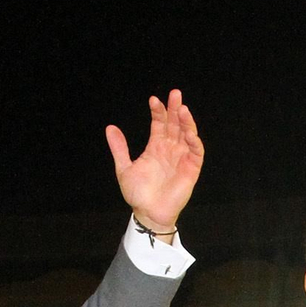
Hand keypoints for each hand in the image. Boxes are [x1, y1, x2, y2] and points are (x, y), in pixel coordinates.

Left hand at [106, 90, 203, 234]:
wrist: (148, 213)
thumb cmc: (138, 194)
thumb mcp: (124, 168)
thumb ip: (119, 148)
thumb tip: (110, 127)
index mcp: (156, 147)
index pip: (159, 124)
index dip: (158, 112)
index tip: (153, 100)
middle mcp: (170, 149)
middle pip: (175, 124)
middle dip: (175, 109)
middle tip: (175, 93)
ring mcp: (182, 157)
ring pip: (187, 134)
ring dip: (186, 121)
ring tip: (182, 108)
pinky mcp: (191, 168)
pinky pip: (196, 151)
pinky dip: (194, 140)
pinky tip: (188, 131)